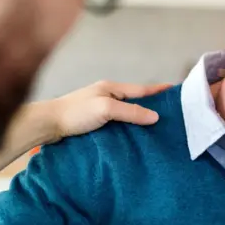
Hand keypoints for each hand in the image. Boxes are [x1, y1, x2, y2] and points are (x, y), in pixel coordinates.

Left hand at [45, 81, 170, 141]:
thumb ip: (130, 112)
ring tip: (156, 127)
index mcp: (111, 88)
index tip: (175, 90)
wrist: (48, 125)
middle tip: (171, 113)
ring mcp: (100, 109)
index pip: (141, 90)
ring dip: (139, 118)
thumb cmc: (75, 113)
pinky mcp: (95, 123)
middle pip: (135, 101)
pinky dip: (128, 127)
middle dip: (152, 105)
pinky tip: (134, 136)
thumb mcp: (106, 109)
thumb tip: (155, 116)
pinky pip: (118, 123)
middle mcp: (107, 97)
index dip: (158, 91)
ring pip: (126, 113)